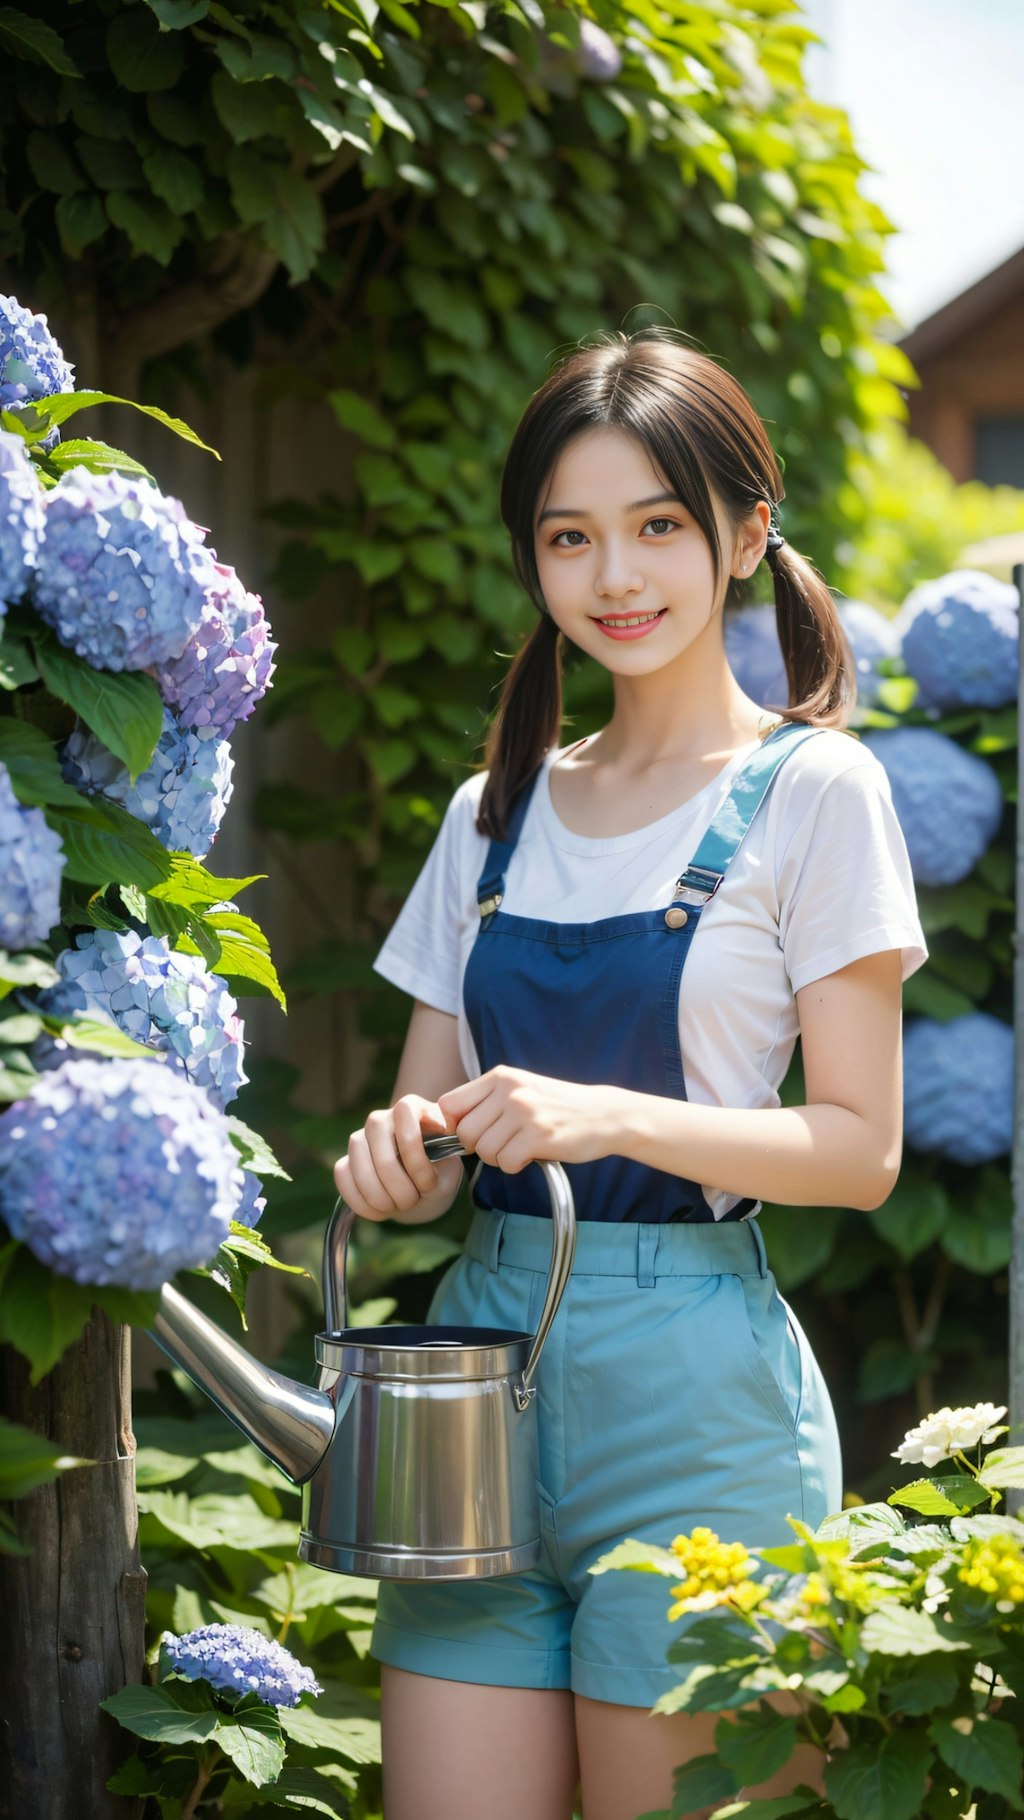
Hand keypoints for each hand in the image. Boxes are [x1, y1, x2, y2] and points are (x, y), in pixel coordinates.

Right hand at [334, 1094, 463, 1222]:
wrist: (421, 1191)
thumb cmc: (439, 1175)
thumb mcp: (451, 1169)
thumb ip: (443, 1158)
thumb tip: (437, 1136)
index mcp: (410, 1109)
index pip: (405, 1116)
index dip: (418, 1157)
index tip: (431, 1182)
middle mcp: (380, 1119)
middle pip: (384, 1157)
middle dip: (402, 1190)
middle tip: (414, 1201)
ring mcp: (359, 1140)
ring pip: (361, 1170)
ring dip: (382, 1199)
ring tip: (399, 1206)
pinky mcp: (345, 1162)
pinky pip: (344, 1180)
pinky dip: (364, 1203)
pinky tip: (381, 1210)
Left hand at [438, 1067, 616, 1174]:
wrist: (604, 1114)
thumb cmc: (559, 1106)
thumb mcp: (522, 1089)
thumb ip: (488, 1100)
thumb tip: (451, 1125)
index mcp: (501, 1077)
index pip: (449, 1104)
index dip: (454, 1125)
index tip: (471, 1134)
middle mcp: (510, 1091)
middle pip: (465, 1132)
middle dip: (478, 1147)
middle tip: (500, 1145)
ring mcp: (525, 1113)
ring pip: (484, 1150)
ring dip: (498, 1158)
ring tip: (518, 1149)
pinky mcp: (539, 1136)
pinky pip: (506, 1162)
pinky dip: (514, 1166)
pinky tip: (530, 1155)